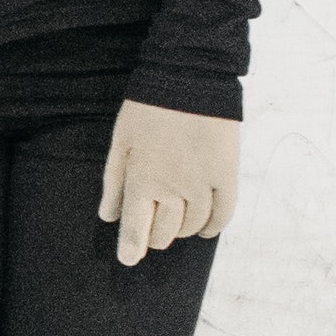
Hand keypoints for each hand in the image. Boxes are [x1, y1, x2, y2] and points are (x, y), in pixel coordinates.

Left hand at [97, 101, 241, 267]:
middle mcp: (173, 189)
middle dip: (155, 236)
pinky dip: (214, 226)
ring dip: (183, 230)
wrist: (190, 77)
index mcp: (142, 180)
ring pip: (193, 225)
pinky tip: (207, 229)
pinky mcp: (226, 174)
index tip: (128, 259)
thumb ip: (113, 182)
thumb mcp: (120, 142)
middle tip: (153, 230)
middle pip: (165, 232)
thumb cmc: (147, 108)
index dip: (131, 249)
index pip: (136, 229)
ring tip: (177, 223)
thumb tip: (108, 216)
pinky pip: (224, 213)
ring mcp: (202, 184)